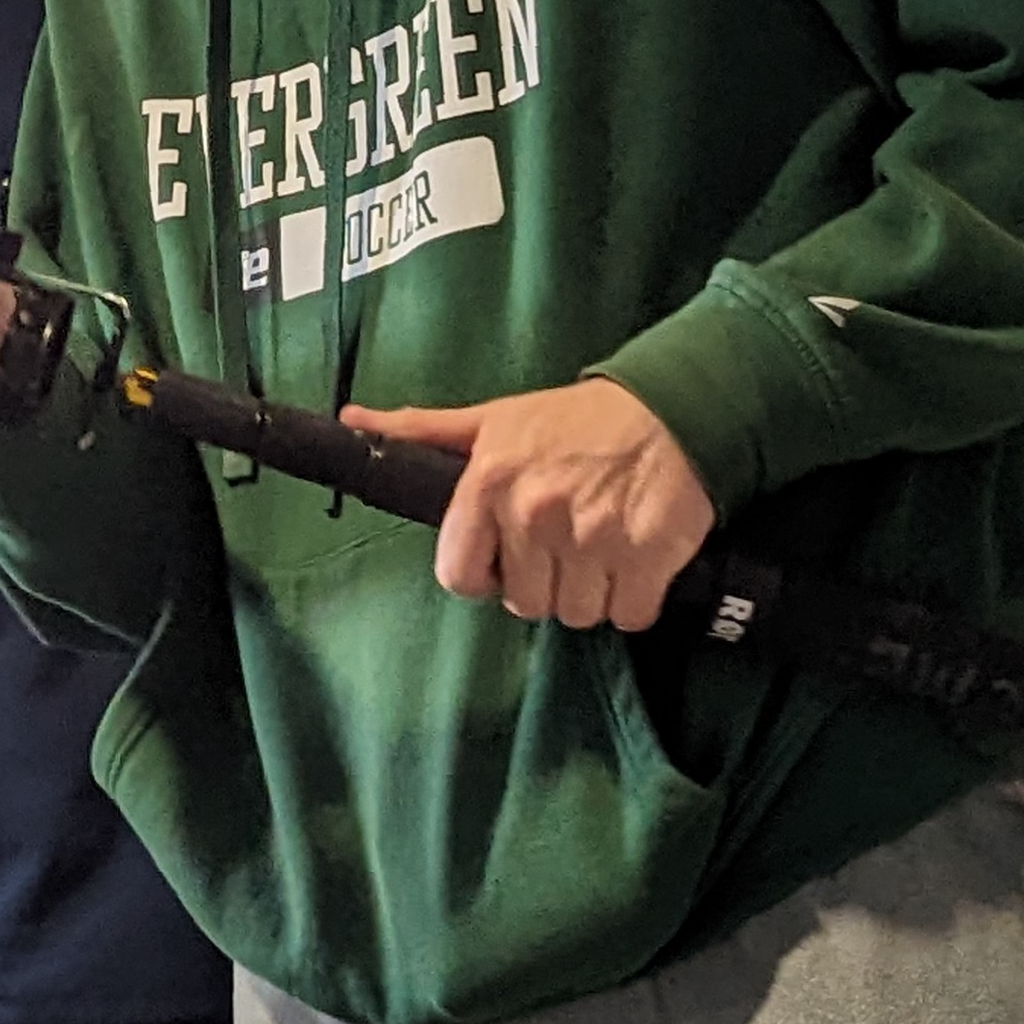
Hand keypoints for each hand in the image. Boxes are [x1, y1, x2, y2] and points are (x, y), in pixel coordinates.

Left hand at [342, 376, 712, 631]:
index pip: (459, 576)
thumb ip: (421, 429)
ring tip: (599, 546)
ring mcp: (591, 539)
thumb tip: (353, 419)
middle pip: (525, 604)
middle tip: (564, 542)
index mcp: (487, 483)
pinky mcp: (646, 557)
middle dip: (544, 581)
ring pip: (577, 615)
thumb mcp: (491, 418)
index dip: (483, 574)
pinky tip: (633, 560)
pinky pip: (627, 615)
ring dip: (590, 592)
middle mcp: (534, 514)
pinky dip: (633, 598)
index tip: (505, 558)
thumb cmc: (574, 420)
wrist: (669, 407)